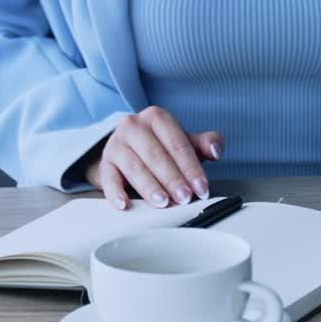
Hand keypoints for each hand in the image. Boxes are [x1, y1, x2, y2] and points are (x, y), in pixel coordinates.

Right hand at [83, 106, 223, 209]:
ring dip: (150, 187)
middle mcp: (134, 126)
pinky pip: (108, 179)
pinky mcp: (104, 163)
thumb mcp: (184, 141)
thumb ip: (205, 143)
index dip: (191, 167)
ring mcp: (116, 144)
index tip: (201, 188)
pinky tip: (124, 204)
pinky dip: (116, 193)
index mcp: (157, 117)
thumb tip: (215, 150)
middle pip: (156, 155)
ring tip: (163, 202)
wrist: (128, 150)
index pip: (177, 143)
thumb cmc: (162, 146)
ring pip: (134, 167)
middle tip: (185, 198)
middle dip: (173, 179)